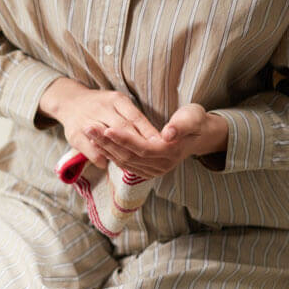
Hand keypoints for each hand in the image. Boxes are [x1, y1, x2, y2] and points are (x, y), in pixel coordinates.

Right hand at [38, 77, 162, 169]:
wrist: (69, 102)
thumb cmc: (101, 106)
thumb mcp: (118, 104)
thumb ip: (133, 119)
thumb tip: (156, 140)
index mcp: (116, 99)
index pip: (135, 117)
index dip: (148, 131)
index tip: (161, 143)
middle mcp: (101, 108)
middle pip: (122, 128)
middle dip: (138, 143)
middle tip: (152, 155)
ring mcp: (87, 121)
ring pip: (106, 139)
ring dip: (120, 151)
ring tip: (134, 163)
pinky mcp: (75, 134)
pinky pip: (90, 149)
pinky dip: (100, 157)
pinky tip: (108, 164)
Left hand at [88, 103, 228, 176]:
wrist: (199, 134)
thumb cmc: (195, 121)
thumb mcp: (193, 118)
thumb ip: (181, 126)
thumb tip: (168, 134)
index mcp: (170, 153)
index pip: (142, 148)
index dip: (124, 139)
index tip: (107, 128)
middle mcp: (160, 166)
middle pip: (128, 156)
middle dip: (107, 142)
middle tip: (89, 127)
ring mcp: (152, 171)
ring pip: (123, 161)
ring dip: (104, 148)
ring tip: (88, 132)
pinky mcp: (145, 170)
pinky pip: (123, 163)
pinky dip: (109, 153)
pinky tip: (96, 142)